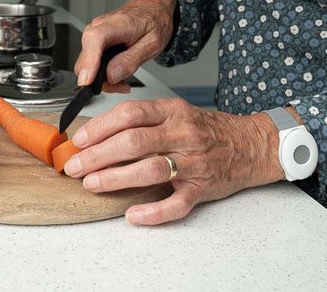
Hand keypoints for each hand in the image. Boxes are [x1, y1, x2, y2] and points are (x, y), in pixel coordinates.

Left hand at [63, 98, 286, 224]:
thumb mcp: (178, 112)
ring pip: (151, 170)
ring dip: (116, 178)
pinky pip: (177, 203)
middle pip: (134, 142)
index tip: (80, 140)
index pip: (130, 114)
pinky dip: (153, 212)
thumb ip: (145, 120)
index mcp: (173, 112)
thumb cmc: (207, 129)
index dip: (100, 126)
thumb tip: (100, 134)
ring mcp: (194, 162)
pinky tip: (133, 215)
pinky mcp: (203, 188)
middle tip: (75, 166)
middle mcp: (183, 133)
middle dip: (98, 155)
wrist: (250, 144)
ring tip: (93, 184)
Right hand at [74, 0, 176, 92]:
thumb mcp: (152, 44)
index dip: (88, 62)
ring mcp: (95, 34)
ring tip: (124, 81)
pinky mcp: (96, 41)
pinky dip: (103, 72)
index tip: (87, 81)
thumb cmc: (154, 20)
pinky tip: (118, 73)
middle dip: (101, 79)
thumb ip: (131, 60)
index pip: (94, 40)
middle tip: (122, 85)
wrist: (153, 7)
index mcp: (115, 24)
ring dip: (103, 78)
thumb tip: (112, 75)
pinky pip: (93, 61)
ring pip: (88, 64)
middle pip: (86, 59)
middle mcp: (99, 27)